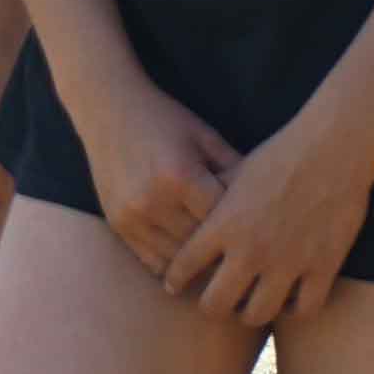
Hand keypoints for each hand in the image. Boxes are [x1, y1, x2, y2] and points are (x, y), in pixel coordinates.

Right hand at [78, 84, 240, 278]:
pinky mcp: (118, 226)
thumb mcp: (205, 136)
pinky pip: (152, 261)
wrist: (107, 110)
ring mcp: (131, 218)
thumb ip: (235, 170)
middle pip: (200, 246)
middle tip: (246, 255)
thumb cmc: (164, 119)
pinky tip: (190, 258)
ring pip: (177, 261)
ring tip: (221, 262)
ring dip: (199, 263)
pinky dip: (174, 264)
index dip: (241, 227)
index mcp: (180, 176)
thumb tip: (266, 204)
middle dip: (223, 250)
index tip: (257, 232)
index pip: (221, 221)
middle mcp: (152, 202)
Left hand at [162, 111, 373, 329]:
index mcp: (224, 224)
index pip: (183, 267)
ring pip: (258, 315)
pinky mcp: (323, 267)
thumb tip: (186, 209)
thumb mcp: (236, 169)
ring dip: (250, 314)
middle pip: (215, 305)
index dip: (175, 280)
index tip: (174, 285)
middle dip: (210, 306)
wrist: (334, 146)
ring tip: (250, 305)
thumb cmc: (282, 152)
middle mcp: (251, 249)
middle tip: (214, 301)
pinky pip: (304, 310)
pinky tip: (290, 301)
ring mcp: (288, 262)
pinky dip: (294, 311)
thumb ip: (211, 196)